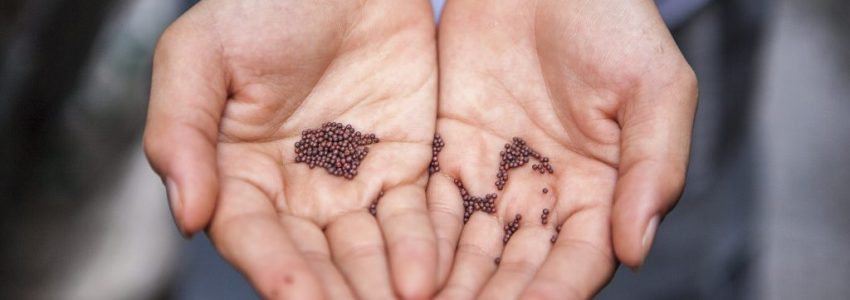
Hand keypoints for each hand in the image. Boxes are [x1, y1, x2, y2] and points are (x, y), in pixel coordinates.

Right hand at [143, 1, 437, 298]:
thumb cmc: (263, 5)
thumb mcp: (199, 55)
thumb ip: (180, 131)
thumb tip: (188, 214)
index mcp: (238, 172)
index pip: (252, 235)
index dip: (273, 267)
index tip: (294, 296)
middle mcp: (295, 191)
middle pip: (312, 257)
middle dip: (333, 290)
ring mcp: (352, 183)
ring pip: (366, 249)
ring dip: (380, 282)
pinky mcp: (404, 168)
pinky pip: (414, 216)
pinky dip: (422, 246)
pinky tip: (430, 274)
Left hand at [428, 0, 696, 298]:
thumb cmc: (612, 19)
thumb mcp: (654, 89)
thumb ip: (653, 168)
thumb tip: (638, 249)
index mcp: (598, 189)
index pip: (578, 260)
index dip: (555, 291)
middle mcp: (541, 194)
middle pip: (516, 265)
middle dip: (491, 297)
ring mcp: (491, 174)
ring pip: (467, 246)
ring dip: (447, 281)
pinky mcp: (446, 147)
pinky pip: (428, 202)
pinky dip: (415, 235)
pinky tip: (397, 262)